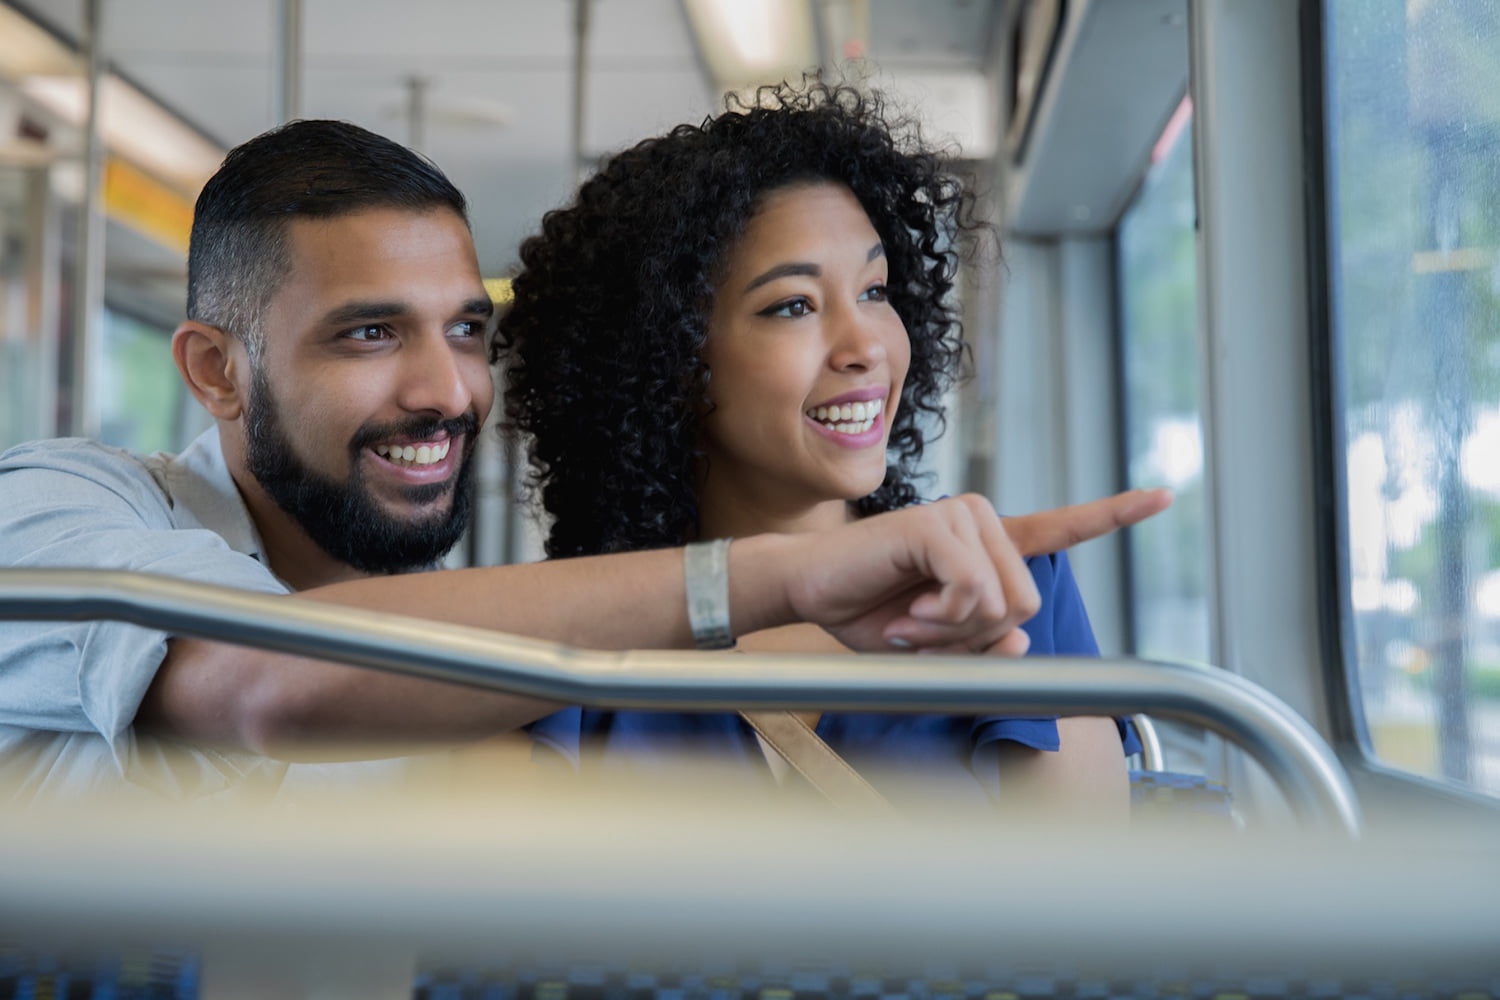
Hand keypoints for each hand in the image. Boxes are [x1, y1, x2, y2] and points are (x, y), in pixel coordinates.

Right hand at [780, 489, 1170, 652]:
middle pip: (1026, 602)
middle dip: (976, 635)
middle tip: (923, 629)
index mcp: (988, 545)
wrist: (810, 590)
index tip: (1163, 495)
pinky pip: (971, 591)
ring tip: (909, 619)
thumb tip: (1018, 641)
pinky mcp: (935, 526)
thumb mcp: (938, 644)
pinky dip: (939, 618)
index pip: (1059, 527)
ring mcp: (959, 515)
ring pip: (1001, 602)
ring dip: (953, 630)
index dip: (1113, 514)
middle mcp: (980, 519)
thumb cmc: (870, 611)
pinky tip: (907, 614)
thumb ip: (984, 644)